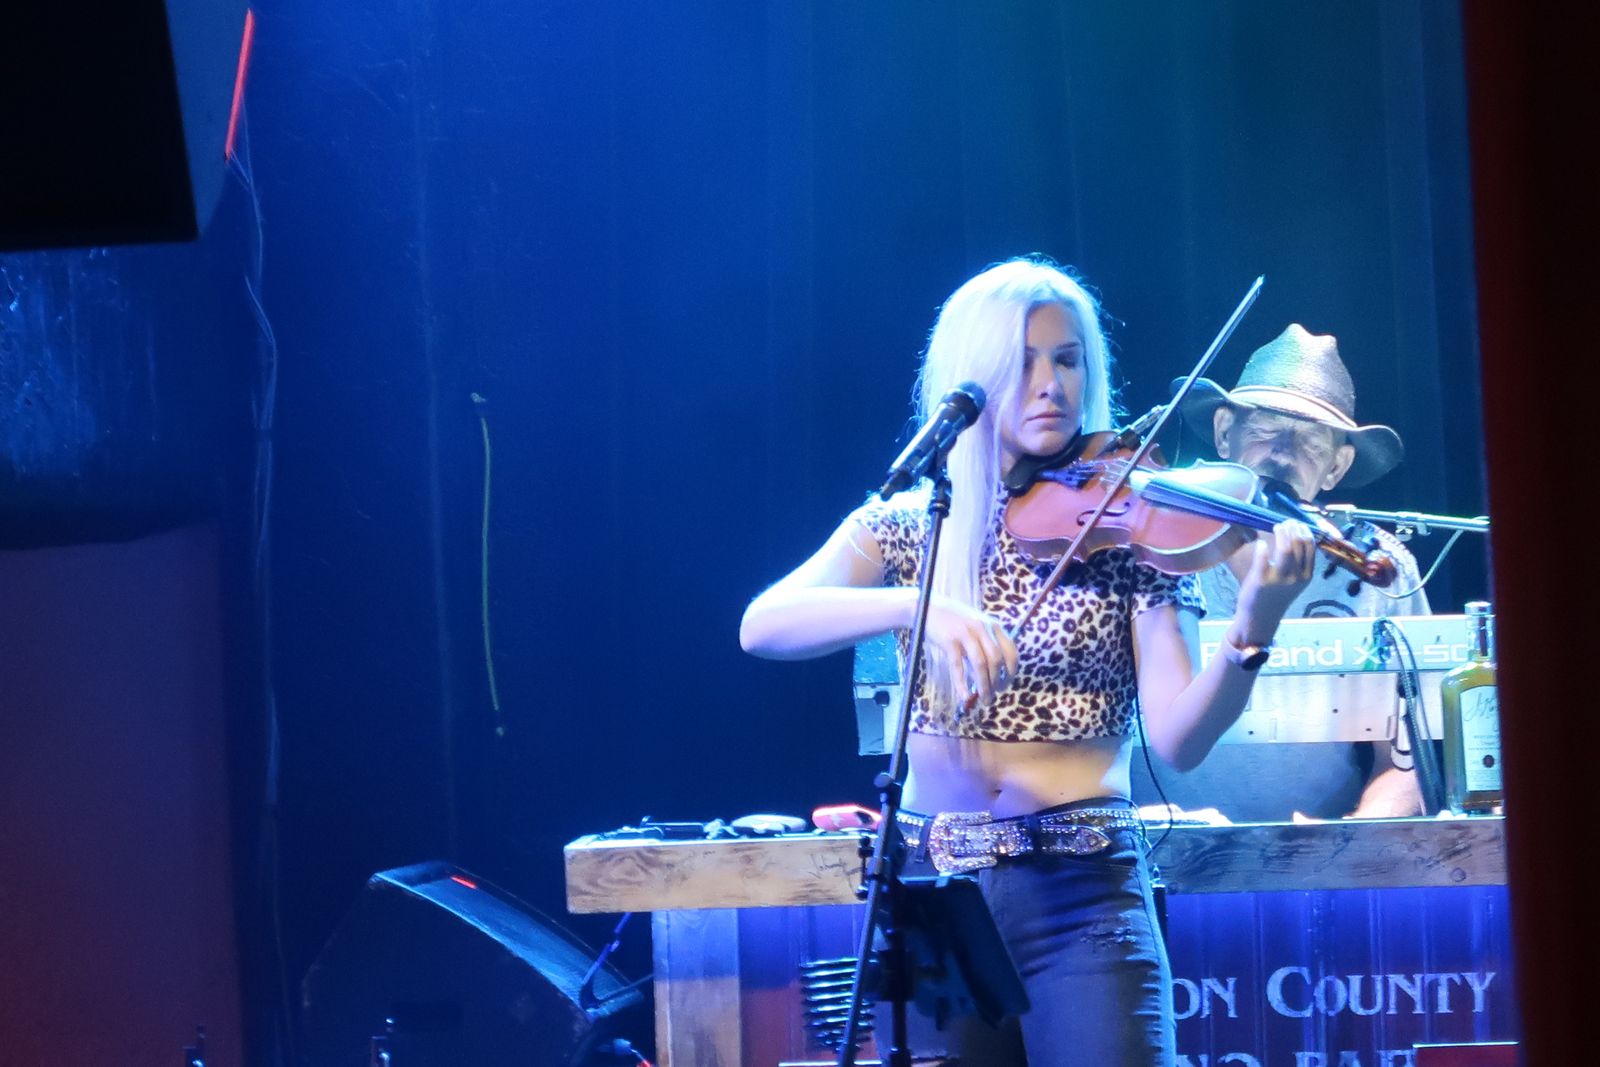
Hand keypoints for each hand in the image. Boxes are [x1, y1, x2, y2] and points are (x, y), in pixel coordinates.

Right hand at [924, 596, 1018, 705]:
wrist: (926, 608)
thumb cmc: (952, 621)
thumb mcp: (975, 627)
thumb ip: (985, 645)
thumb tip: (992, 676)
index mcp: (992, 625)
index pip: (1011, 651)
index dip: (1011, 672)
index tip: (1006, 684)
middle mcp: (982, 628)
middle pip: (996, 660)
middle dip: (998, 682)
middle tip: (994, 695)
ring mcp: (966, 633)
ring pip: (981, 665)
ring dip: (984, 686)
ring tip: (984, 699)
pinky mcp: (949, 640)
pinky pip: (958, 667)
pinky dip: (962, 684)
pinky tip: (964, 696)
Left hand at [1231, 519, 1316, 642]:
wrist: (1260, 617)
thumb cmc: (1276, 595)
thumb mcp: (1294, 581)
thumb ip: (1298, 563)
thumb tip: (1296, 534)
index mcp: (1307, 576)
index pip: (1310, 547)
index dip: (1304, 531)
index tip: (1297, 524)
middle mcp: (1296, 576)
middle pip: (1300, 544)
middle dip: (1294, 528)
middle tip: (1285, 523)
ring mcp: (1279, 578)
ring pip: (1286, 548)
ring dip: (1282, 533)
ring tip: (1277, 527)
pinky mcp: (1261, 580)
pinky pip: (1263, 557)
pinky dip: (1262, 547)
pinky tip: (1261, 543)